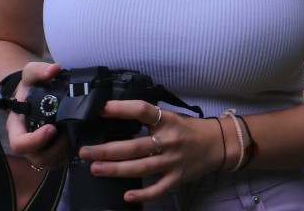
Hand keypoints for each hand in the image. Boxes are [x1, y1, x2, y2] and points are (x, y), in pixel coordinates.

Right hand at [7, 61, 71, 172]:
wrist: (34, 96)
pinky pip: (61, 162)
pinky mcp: (53, 154)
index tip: (52, 128)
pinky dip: (70, 154)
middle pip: (38, 158)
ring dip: (64, 152)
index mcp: (17, 128)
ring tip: (74, 135)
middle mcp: (27, 144)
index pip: (19, 145)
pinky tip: (78, 139)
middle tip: (68, 133)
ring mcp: (39, 151)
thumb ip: (39, 70)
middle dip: (55, 149)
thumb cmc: (30, 87)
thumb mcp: (30, 74)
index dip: (35, 141)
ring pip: (51, 163)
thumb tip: (54, 68)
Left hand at [78, 100, 225, 202]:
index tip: (102, 109)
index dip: (122, 109)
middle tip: (86, 152)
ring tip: (95, 168)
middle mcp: (169, 140)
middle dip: (107, 150)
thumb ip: (148, 118)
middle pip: (135, 146)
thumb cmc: (189, 129)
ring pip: (141, 167)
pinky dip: (143, 193)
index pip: (143, 110)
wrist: (218, 144)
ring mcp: (173, 161)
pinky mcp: (177, 178)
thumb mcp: (170, 116)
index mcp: (167, 120)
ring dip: (116, 169)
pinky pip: (158, 188)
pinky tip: (126, 195)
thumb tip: (115, 116)